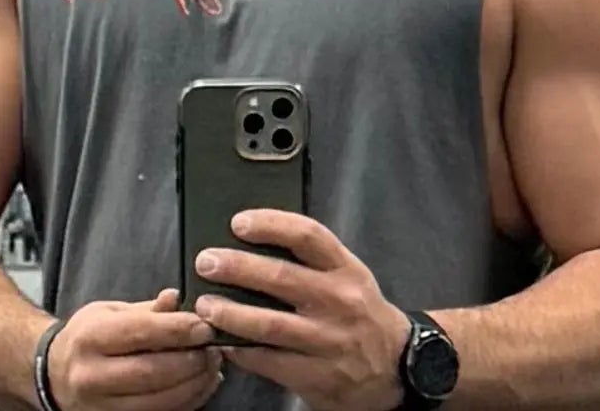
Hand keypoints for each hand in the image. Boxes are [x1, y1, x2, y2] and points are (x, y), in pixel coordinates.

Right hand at [47, 289, 223, 410]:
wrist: (55, 375)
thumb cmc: (89, 338)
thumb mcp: (110, 313)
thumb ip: (148, 310)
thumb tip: (176, 299)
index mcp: (90, 338)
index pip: (140, 333)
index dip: (178, 330)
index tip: (205, 326)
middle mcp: (92, 376)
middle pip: (153, 372)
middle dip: (191, 361)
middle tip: (214, 348)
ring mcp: (102, 406)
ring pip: (160, 401)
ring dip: (195, 384)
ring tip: (211, 366)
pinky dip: (187, 401)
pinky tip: (200, 385)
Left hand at [191, 210, 410, 410]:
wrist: (395, 369)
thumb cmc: (361, 315)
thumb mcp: (349, 279)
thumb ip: (311, 263)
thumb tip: (252, 244)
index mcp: (346, 270)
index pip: (308, 236)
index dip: (271, 224)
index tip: (238, 222)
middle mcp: (339, 302)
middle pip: (281, 277)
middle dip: (236, 267)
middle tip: (206, 262)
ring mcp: (327, 341)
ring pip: (268, 325)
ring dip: (229, 313)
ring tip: (204, 305)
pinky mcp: (315, 375)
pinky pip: (267, 360)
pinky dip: (239, 350)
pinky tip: (222, 342)